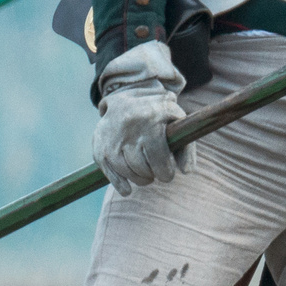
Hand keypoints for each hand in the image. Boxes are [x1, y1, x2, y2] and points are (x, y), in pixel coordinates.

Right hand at [93, 40, 194, 195]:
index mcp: (152, 117)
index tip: (168, 175)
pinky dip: (120, 185)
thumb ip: (186, 146)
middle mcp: (129, 126)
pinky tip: (128, 189)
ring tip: (146, 176)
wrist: (126, 96)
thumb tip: (187, 171)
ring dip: (139, 180)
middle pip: (142, 167)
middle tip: (157, 174)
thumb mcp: (177, 122)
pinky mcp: (98, 145)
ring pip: (127, 171)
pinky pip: (109, 173)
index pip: (158, 156)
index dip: (165, 171)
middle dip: (153, 175)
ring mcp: (111, 136)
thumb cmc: (159, 115)